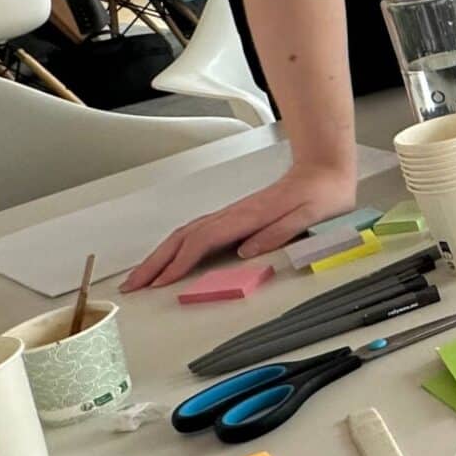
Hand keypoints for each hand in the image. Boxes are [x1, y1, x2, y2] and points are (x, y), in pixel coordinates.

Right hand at [123, 156, 361, 290]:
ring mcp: (230, 214)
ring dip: (159, 255)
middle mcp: (232, 214)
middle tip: (132, 285)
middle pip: (183, 237)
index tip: (161, 282)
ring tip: (140, 277)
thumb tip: (246, 251)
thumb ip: (279, 232)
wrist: (323, 170)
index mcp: (247, 216)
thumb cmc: (321, 194)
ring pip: (185, 234)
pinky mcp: (233, 217)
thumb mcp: (309, 215)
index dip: (180, 263)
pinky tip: (169, 259)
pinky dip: (176, 247)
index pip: (203, 241)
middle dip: (155, 262)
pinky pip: (195, 232)